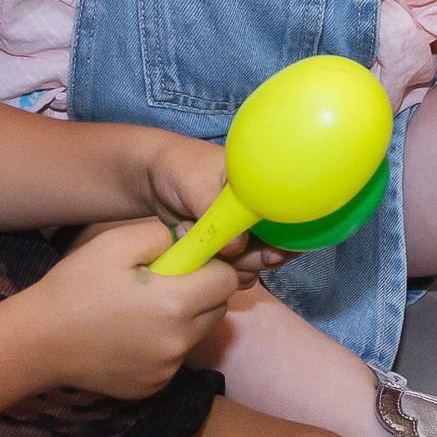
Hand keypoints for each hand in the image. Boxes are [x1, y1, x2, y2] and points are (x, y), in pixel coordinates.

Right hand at [30, 219, 238, 396]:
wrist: (38, 342)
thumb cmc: (74, 287)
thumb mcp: (113, 244)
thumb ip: (160, 235)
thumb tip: (186, 240)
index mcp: (174, 302)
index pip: (226, 281)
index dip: (212, 266)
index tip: (187, 262)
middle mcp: (179, 342)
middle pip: (218, 310)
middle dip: (202, 292)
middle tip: (163, 283)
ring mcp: (167, 369)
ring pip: (197, 335)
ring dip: (184, 319)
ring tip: (142, 310)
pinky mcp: (153, 386)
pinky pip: (174, 359)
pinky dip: (163, 345)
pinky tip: (129, 336)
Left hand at [139, 132, 281, 285]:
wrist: (151, 176)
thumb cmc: (178, 166)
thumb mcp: (196, 184)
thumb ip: (214, 215)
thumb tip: (236, 248)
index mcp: (260, 189)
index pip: (284, 220)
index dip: (285, 242)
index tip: (271, 254)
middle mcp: (256, 212)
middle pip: (273, 249)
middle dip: (252, 258)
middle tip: (228, 253)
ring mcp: (240, 232)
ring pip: (251, 263)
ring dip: (227, 263)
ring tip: (193, 236)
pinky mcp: (222, 248)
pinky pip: (230, 269)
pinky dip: (213, 269)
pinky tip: (190, 249)